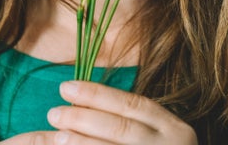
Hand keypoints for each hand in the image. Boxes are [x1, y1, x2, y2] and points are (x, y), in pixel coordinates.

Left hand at [0, 80, 196, 144]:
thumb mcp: (155, 137)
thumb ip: (126, 121)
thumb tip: (79, 103)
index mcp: (174, 129)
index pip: (132, 104)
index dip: (97, 94)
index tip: (66, 88)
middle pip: (121, 128)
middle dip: (84, 118)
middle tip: (54, 113)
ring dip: (83, 143)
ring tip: (56, 136)